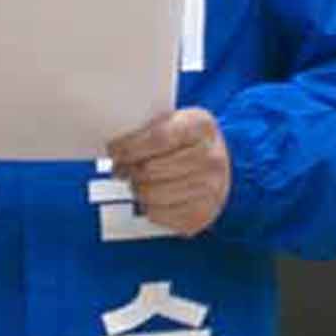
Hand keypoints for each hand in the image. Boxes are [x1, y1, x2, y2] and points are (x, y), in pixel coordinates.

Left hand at [106, 108, 230, 236]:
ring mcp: (210, 189)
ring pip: (150, 194)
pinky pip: (158, 214)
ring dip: (136, 189)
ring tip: (137, 181)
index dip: (129, 146)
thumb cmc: (189, 142)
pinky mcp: (201, 215)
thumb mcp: (175, 120)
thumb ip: (148, 127)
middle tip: (122, 168)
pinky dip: (148, 207)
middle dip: (128, 169)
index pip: (158, 138)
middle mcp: (211, 158)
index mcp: (202, 126)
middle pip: (151, 169)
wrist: (223, 168)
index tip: (113, 150)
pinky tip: (153, 196)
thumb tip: (115, 147)